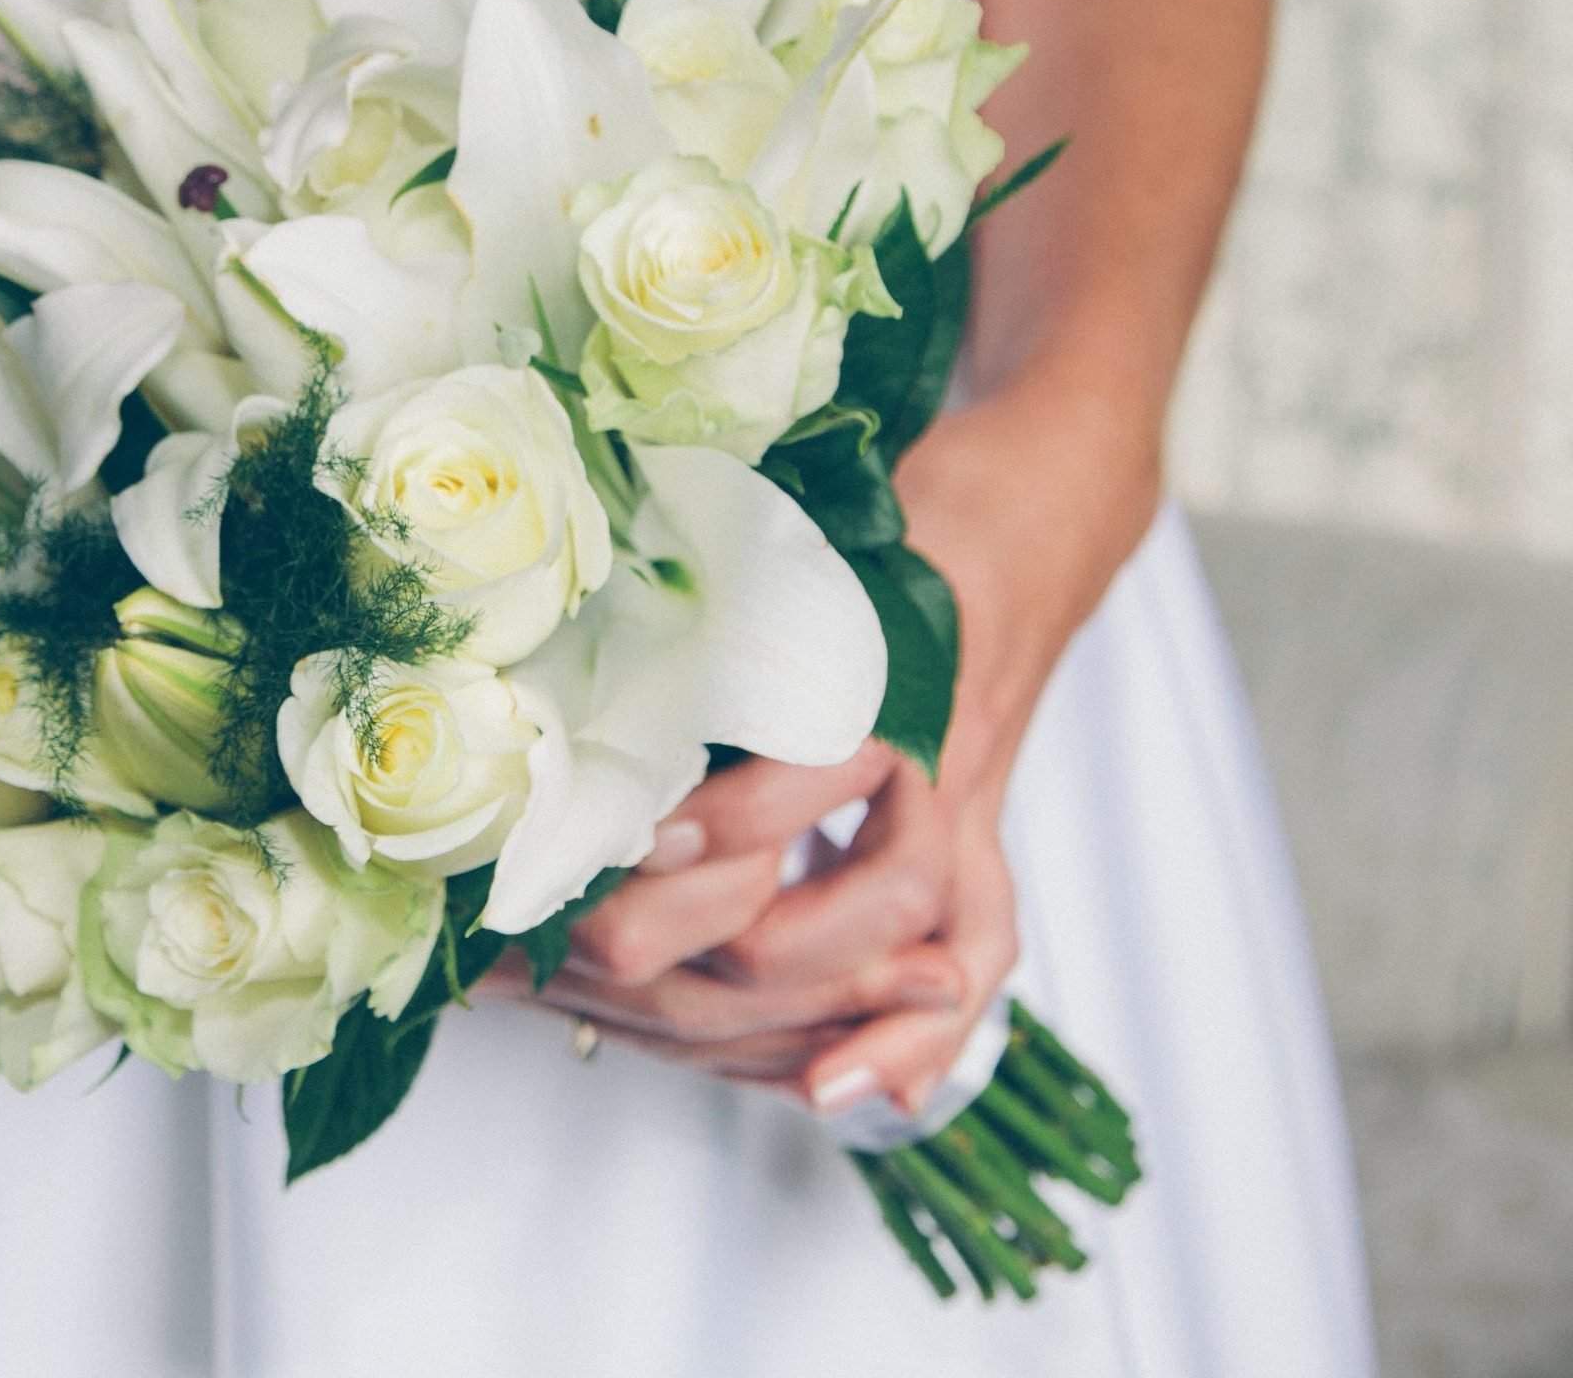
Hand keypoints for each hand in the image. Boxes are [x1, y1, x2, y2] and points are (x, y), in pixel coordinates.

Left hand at [536, 371, 1161, 1108]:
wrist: (1030, 510)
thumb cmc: (898, 515)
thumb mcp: (800, 531)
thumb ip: (713, 584)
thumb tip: (570, 639)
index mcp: (888, 655)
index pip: (820, 766)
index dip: (732, 818)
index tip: (629, 837)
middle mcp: (939, 741)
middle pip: (879, 880)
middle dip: (744, 934)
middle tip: (604, 950)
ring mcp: (971, 796)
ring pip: (925, 925)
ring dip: (825, 996)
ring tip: (685, 1022)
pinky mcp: (981, 832)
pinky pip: (975, 944)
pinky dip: (919, 1031)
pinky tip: (851, 1091)